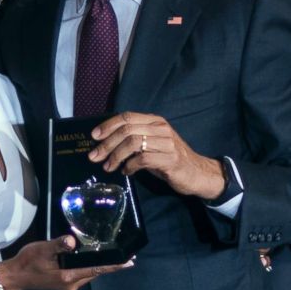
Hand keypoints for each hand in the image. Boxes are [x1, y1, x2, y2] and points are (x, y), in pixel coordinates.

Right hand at [0, 236, 130, 289]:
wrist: (15, 276)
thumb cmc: (28, 262)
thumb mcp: (42, 249)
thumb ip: (58, 244)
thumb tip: (72, 240)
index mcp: (69, 276)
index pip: (97, 269)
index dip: (114, 266)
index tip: (130, 262)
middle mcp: (72, 283)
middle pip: (96, 272)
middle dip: (110, 264)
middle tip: (124, 254)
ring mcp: (68, 285)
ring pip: (89, 273)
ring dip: (100, 265)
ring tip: (112, 254)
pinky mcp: (64, 282)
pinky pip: (82, 273)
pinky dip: (89, 265)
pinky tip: (91, 257)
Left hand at [88, 112, 224, 199]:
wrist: (196, 173)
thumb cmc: (169, 159)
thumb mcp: (152, 144)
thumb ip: (134, 139)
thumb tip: (105, 143)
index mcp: (155, 121)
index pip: (127, 117)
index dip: (108, 125)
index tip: (94, 136)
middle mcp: (161, 128)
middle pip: (127, 130)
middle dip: (107, 144)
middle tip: (95, 157)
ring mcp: (167, 143)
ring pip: (132, 143)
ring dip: (116, 156)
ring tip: (108, 167)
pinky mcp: (170, 159)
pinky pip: (142, 159)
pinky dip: (130, 166)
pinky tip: (126, 172)